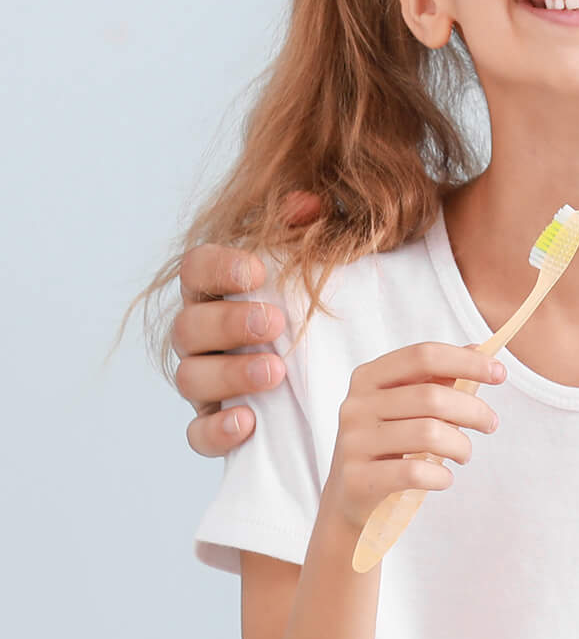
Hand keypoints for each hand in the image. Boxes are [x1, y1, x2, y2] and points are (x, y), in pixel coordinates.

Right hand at [171, 193, 321, 455]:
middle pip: (188, 327)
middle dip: (229, 324)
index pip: (195, 268)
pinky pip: (198, 434)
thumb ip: (308, 226)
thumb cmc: (314, 296)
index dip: (218, 268)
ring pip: (190, 379)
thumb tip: (304, 205)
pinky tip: (247, 422)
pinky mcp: (214, 421)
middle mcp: (201, 333)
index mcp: (218, 287)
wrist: (331, 352)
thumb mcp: (319, 255)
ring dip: (230, 375)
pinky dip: (216, 431)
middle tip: (275, 323)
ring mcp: (204, 378)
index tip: (256, 271)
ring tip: (276, 372)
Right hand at [319, 344, 504, 536]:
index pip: (424, 355)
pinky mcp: (356, 479)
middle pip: (432, 396)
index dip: (466, 361)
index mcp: (369, 376)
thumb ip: (440, 377)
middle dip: (473, 410)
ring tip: (465, 454)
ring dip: (460, 445)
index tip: (500, 373)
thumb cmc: (388, 442)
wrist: (350, 496)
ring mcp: (353, 442)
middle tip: (491, 424)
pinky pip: (414, 472)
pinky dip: (440, 476)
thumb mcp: (408, 405)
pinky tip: (444, 478)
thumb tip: (479, 348)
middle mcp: (356, 405)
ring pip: (428, 434)